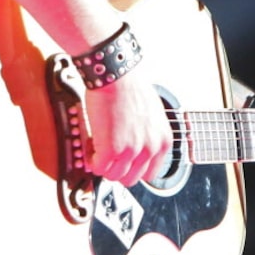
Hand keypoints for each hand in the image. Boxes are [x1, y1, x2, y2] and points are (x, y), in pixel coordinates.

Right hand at [83, 66, 172, 186]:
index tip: (123, 163)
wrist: (116, 75)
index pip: (150, 173)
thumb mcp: (152, 113)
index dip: (133, 168)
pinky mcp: (112, 149)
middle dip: (117, 169)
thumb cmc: (131, 86)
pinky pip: (98, 168)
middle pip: (131, 179)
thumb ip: (147, 134)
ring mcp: (131, 150)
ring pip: (114, 176)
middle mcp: (150, 148)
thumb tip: (136, 143)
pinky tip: (92, 147)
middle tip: (107, 157)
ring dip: (103, 165)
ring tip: (98, 149)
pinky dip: (92, 160)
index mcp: (163, 140)